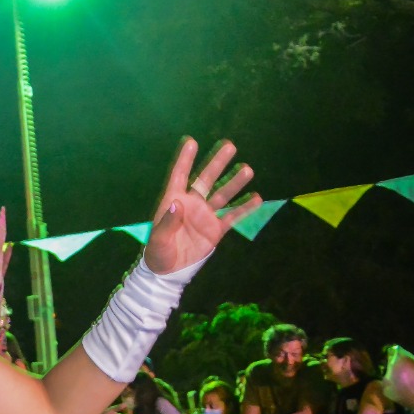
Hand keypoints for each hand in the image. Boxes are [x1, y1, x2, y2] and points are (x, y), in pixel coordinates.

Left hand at [144, 138, 259, 273]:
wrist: (168, 272)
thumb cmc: (157, 253)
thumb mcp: (158, 239)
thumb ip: (167, 223)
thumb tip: (178, 204)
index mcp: (173, 202)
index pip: (180, 176)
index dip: (185, 159)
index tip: (191, 141)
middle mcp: (191, 204)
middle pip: (205, 179)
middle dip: (216, 163)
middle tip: (230, 145)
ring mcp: (205, 216)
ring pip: (222, 195)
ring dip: (234, 182)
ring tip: (247, 169)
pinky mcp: (215, 230)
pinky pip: (232, 216)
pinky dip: (244, 208)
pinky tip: (256, 198)